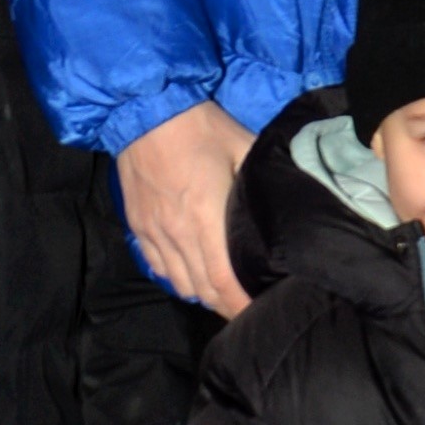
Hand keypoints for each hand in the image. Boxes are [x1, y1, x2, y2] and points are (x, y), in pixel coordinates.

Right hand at [117, 100, 255, 315]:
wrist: (146, 110)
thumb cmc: (201, 127)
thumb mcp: (243, 148)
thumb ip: (260, 185)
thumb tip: (286, 211)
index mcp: (205, 218)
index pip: (224, 280)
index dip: (240, 305)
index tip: (258, 314)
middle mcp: (177, 233)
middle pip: (203, 289)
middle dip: (226, 306)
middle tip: (247, 311)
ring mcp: (154, 232)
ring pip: (179, 283)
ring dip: (203, 295)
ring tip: (224, 299)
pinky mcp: (138, 226)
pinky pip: (158, 267)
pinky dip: (177, 280)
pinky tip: (193, 279)